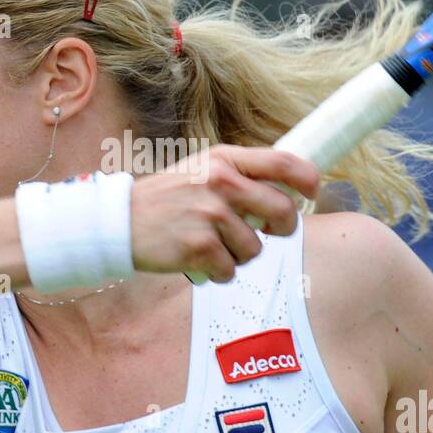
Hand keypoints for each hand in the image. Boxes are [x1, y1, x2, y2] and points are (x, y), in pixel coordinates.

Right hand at [129, 145, 319, 282]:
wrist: (120, 222)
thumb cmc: (168, 200)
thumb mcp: (202, 171)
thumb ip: (241, 175)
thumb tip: (288, 191)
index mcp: (224, 160)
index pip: (283, 163)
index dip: (307, 179)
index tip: (312, 193)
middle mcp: (221, 182)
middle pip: (282, 212)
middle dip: (281, 229)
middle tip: (266, 232)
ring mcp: (210, 214)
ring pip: (256, 248)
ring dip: (238, 255)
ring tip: (211, 244)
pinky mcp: (199, 246)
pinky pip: (231, 270)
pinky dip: (218, 272)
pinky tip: (198, 260)